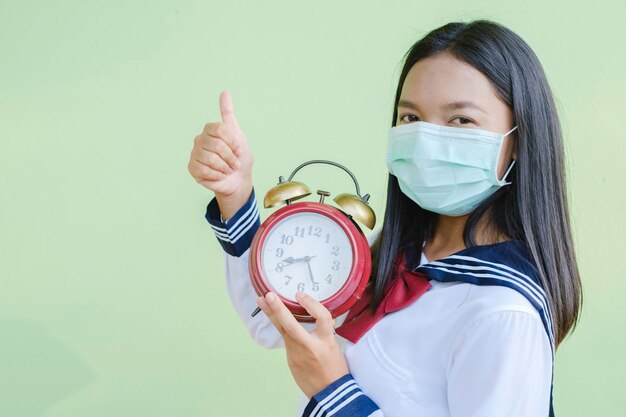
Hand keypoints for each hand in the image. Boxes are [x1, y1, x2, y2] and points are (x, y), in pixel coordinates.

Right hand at [187, 90, 253, 218]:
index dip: (233, 142)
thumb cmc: (239, 158)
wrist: (238, 180)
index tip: (239, 150)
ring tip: (227, 170)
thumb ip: (228, 114)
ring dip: (224, 167)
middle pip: (217, 145)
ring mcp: (194, 153)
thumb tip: (225, 91)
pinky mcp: (192, 167)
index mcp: (210, 129)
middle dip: (230, 157)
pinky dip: (217, 175)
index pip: (220, 130)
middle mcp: (200, 139)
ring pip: (210, 158)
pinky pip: (204, 170)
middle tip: (235, 164)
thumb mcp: (238, 135)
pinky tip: (220, 175)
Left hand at [256, 291, 348, 397]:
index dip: (311, 304)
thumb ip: (324, 330)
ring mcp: (297, 355)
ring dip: (272, 315)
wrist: (329, 392)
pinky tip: (274, 318)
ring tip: (261, 302)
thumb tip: (313, 312)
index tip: (300, 295)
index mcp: (326, 342)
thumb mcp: (334, 345)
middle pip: (291, 326)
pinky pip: (286, 340)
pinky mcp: (290, 360)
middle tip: (268, 295)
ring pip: (283, 331)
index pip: (321, 317)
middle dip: (278, 309)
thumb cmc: (335, 368)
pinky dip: (281, 327)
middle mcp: (310, 347)